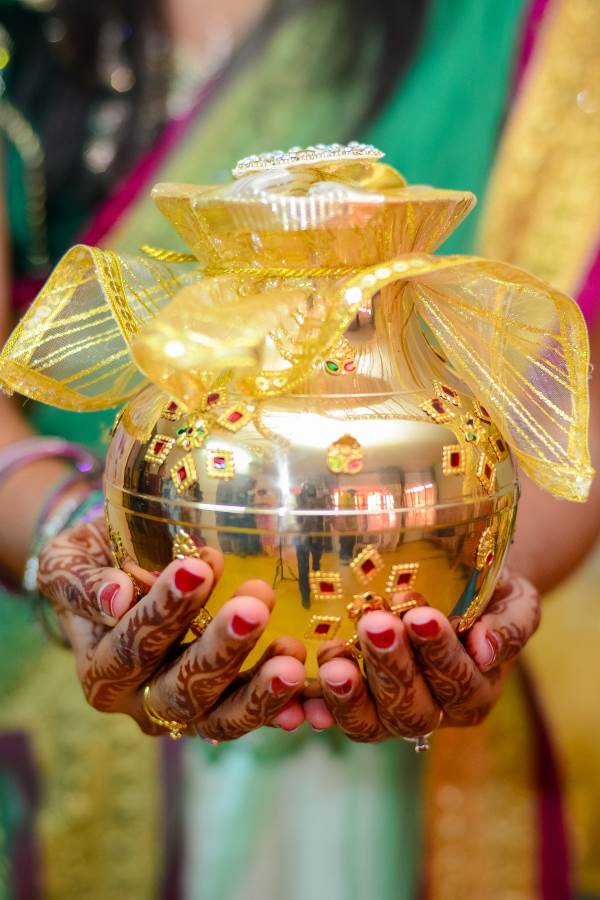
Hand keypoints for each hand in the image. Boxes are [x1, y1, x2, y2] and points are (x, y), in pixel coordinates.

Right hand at [38, 519, 305, 739]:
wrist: (120, 578)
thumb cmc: (96, 563)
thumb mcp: (71, 563)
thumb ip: (84, 583)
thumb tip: (116, 597)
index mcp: (101, 672)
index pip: (130, 649)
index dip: (162, 613)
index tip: (196, 568)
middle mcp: (140, 703)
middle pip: (180, 690)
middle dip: (220, 648)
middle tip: (254, 605)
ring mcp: (185, 713)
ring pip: (221, 716)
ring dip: (259, 689)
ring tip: (291, 656)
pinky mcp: (223, 710)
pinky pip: (254, 717)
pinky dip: (282, 710)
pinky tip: (311, 700)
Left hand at [310, 574, 540, 741]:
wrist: (454, 586)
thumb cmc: (486, 592)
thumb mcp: (514, 600)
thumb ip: (508, 625)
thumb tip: (486, 647)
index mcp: (475, 690)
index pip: (459, 684)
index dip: (440, 654)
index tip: (422, 616)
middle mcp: (435, 712)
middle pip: (413, 710)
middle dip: (392, 667)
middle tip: (375, 623)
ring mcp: (390, 713)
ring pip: (370, 722)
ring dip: (350, 693)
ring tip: (334, 658)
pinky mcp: (353, 704)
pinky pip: (334, 715)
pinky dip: (318, 707)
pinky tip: (306, 691)